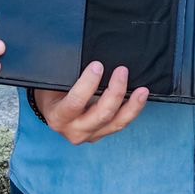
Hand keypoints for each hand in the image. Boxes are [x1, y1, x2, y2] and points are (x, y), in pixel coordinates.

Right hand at [34, 62, 148, 144]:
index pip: (75, 102)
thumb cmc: (52, 91)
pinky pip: (119, 124)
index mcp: (58, 117)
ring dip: (131, 106)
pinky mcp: (101, 134)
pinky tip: (140, 98)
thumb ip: (69, 73)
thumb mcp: (53, 82)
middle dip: (115, 92)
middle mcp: (73, 131)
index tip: (97, 66)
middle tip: (122, 71)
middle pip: (101, 115)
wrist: (51, 110)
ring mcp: (89, 135)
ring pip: (116, 124)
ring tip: (142, 91)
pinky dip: (132, 111)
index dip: (88, 84)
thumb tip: (90, 58)